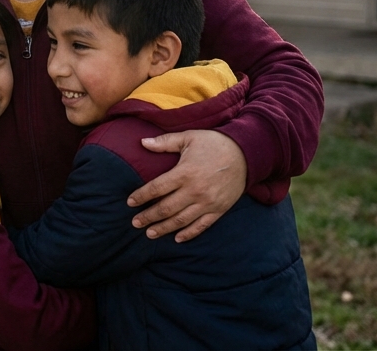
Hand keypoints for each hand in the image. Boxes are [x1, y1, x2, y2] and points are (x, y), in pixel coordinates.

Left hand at [127, 130, 246, 241]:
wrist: (246, 153)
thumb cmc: (214, 143)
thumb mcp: (188, 137)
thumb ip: (164, 142)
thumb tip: (142, 142)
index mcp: (185, 172)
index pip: (157, 188)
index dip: (142, 196)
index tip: (130, 202)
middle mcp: (195, 190)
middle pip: (166, 208)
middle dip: (148, 217)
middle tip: (135, 223)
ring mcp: (208, 202)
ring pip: (181, 220)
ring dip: (164, 228)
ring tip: (150, 233)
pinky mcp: (219, 209)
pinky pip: (201, 226)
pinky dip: (188, 233)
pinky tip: (177, 238)